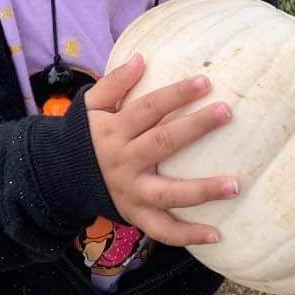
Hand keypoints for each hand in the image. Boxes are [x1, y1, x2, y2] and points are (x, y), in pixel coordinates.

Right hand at [84, 53, 237, 246]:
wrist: (59, 178)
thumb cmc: (85, 136)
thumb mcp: (89, 106)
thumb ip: (114, 83)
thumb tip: (140, 59)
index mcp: (114, 130)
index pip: (148, 108)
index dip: (176, 94)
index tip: (205, 82)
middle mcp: (124, 161)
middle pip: (163, 142)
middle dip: (196, 127)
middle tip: (227, 112)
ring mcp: (131, 192)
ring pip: (168, 193)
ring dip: (202, 190)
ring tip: (235, 185)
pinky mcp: (135, 215)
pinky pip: (162, 230)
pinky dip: (188, 235)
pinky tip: (217, 234)